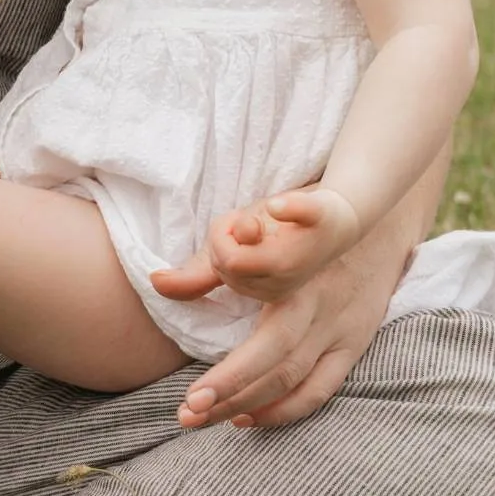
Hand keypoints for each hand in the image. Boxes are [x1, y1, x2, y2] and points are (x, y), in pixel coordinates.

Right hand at [154, 186, 362, 308]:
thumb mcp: (238, 256)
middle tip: (248, 223)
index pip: (225, 268)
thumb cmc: (282, 237)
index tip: (234, 234)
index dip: (220, 246)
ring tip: (258, 216)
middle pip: (232, 257)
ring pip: (249, 236)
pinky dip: (290, 209)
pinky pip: (305, 214)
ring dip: (244, 219)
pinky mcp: (324, 218)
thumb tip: (156, 282)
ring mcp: (306, 249)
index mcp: (267, 288)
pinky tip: (277, 207)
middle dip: (227, 234)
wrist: (338, 217)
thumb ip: (200, 274)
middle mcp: (287, 278)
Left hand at [164, 220, 392, 430]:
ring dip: (255, 408)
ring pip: (300, 385)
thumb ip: (206, 264)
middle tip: (187, 416)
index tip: (191, 398)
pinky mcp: (353, 344)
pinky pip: (323, 387)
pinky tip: (251, 417)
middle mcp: (322, 316)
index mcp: (296, 288)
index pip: (264, 347)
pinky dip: (289, 408)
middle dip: (232, 398)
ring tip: (208, 418)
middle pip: (280, 372)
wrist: (371, 219)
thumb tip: (158, 283)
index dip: (229, 377)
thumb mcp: (250, 230)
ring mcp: (342, 333)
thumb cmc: (296, 224)